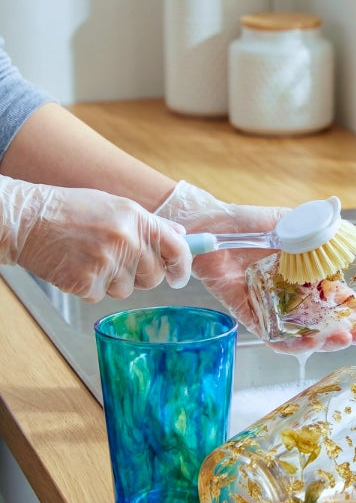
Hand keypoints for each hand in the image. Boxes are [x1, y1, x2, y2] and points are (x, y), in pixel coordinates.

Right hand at [0, 176, 190, 300]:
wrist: (25, 220)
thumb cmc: (70, 211)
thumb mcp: (115, 206)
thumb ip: (150, 223)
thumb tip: (180, 235)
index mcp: (137, 218)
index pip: (177, 249)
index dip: (182, 267)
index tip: (179, 278)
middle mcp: (127, 239)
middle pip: (153, 276)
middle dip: (140, 276)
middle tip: (117, 262)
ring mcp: (107, 262)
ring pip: (127, 289)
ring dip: (112, 282)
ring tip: (90, 259)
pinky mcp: (86, 281)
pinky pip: (101, 296)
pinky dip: (90, 287)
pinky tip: (76, 267)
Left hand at [156, 181, 355, 350]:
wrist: (212, 227)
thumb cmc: (248, 223)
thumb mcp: (286, 221)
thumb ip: (312, 222)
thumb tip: (337, 208)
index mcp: (303, 276)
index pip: (335, 297)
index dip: (355, 311)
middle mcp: (289, 295)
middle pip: (322, 322)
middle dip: (345, 334)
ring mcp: (270, 307)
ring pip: (299, 335)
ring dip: (321, 342)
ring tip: (337, 340)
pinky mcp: (248, 314)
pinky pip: (269, 335)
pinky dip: (287, 344)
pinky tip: (304, 344)